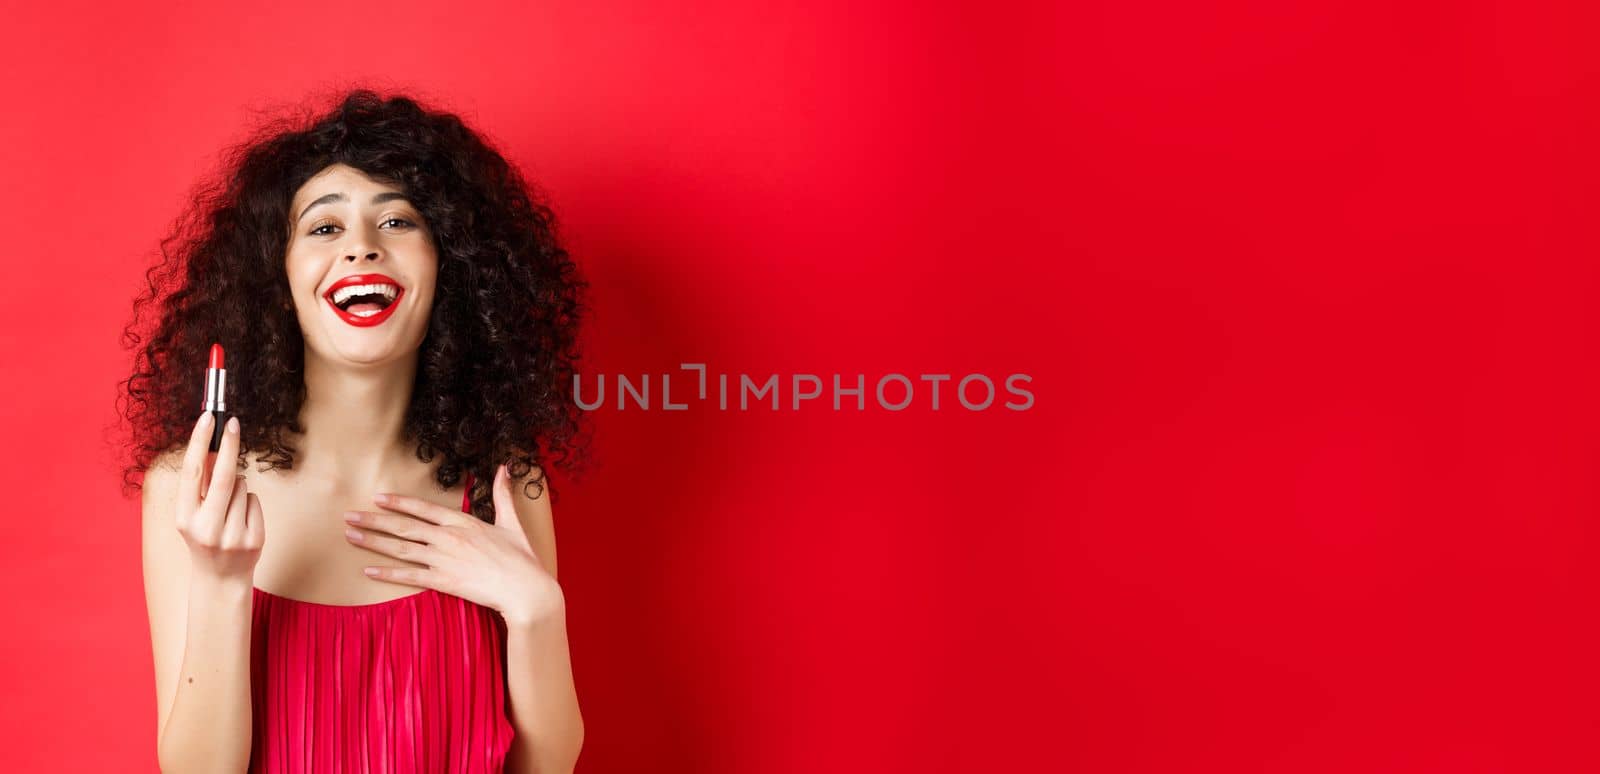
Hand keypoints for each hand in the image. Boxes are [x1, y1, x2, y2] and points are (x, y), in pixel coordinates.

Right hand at [175, 412, 263, 582]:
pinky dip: (250, 504)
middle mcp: (206, 528)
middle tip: (235, 423)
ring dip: (240, 487)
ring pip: (243, 487)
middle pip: (224, 476)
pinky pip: (256, 501)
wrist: (220, 579)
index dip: (200, 443)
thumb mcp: (194, 514)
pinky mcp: (253, 540)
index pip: (193, 473)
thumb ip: (201, 485)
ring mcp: (231, 536)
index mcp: (184, 518)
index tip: (208, 418)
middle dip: (230, 446)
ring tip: (229, 509)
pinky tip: (241, 521)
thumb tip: (212, 445)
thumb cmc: (206, 537)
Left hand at [344, 463, 562, 625]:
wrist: (526, 590)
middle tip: (348, 516)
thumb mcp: (512, 522)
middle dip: (374, 520)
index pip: (424, 508)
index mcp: (464, 522)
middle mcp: (448, 538)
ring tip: (351, 536)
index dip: (399, 503)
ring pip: (400, 548)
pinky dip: (387, 575)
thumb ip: (503, 494)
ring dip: (373, 542)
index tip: (378, 498)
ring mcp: (443, 560)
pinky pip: (408, 577)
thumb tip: (504, 467)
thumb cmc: (522, 559)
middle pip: (404, 526)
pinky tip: (368, 571)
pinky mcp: (443, 582)